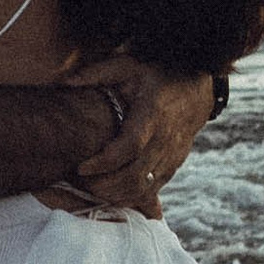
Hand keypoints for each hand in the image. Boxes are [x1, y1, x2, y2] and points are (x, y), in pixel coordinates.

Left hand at [63, 54, 216, 215]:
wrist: (198, 89)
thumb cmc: (159, 75)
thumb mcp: (129, 65)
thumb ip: (97, 73)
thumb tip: (65, 82)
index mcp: (152, 115)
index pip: (129, 147)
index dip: (104, 162)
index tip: (80, 166)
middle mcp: (165, 140)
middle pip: (134, 176)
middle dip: (103, 185)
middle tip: (79, 181)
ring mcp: (171, 156)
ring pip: (143, 188)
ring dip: (115, 195)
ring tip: (91, 189)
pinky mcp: (173, 166)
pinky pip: (152, 190)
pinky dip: (130, 198)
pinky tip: (110, 193)